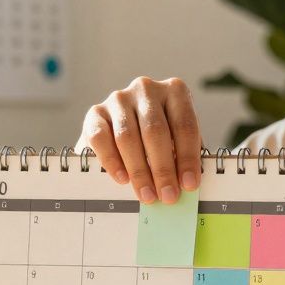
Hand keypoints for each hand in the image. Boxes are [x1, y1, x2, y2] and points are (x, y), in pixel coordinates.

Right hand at [76, 76, 202, 203]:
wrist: (121, 130)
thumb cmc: (159, 138)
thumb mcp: (177, 141)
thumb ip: (183, 157)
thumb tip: (188, 185)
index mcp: (175, 91)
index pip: (184, 126)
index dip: (188, 157)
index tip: (189, 184)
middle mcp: (146, 89)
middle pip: (155, 131)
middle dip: (163, 168)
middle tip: (168, 195)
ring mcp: (119, 99)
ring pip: (128, 136)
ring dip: (139, 170)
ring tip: (147, 194)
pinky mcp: (95, 112)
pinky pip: (101, 137)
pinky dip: (112, 160)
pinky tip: (122, 178)